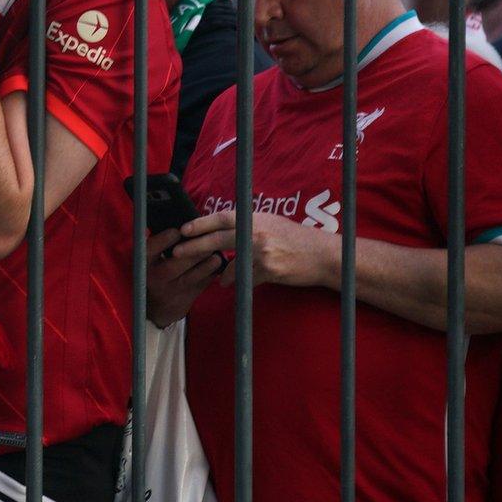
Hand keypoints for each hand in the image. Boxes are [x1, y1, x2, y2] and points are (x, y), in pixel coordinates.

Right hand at [144, 226, 224, 326]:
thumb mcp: (148, 259)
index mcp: (144, 263)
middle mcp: (157, 276)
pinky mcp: (189, 295)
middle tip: (207, 237)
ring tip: (217, 251)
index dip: (166, 239)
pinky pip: (204, 283)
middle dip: (195, 249)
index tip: (178, 231)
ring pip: (194, 274)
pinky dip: (213, 272)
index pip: (152, 248)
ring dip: (208, 261)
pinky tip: (218, 262)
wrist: (159, 306)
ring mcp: (174, 288)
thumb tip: (174, 218)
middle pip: (177, 262)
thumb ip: (158, 242)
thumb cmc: (155, 271)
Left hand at [164, 209, 338, 292]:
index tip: (183, 229)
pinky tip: (229, 283)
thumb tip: (222, 227)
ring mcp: (264, 253)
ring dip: (221, 271)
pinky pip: (244, 278)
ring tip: (215, 276)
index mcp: (257, 218)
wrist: (323, 256)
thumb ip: (248, 224)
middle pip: (219, 239)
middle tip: (177, 251)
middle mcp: (258, 233)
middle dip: (195, 246)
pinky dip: (236, 280)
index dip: (201, 223)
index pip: (223, 218)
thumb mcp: (272, 223)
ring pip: (231, 264)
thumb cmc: (296, 238)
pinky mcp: (270, 270)